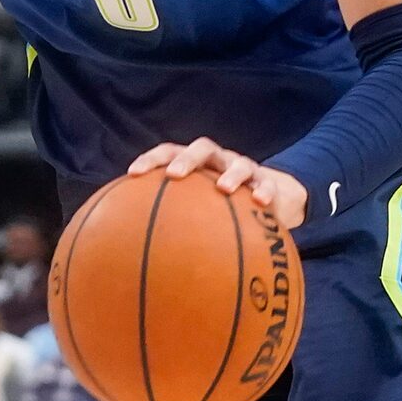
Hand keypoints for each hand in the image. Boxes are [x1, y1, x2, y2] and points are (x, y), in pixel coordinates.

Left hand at [130, 138, 307, 230]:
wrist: (264, 197)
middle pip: (202, 149)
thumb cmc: (218, 206)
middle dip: (187, 159)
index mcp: (196, 163)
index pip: (170, 151)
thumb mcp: (195, 209)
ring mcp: (244, 169)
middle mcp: (219, 160)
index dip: (151, 159)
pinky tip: (261, 202)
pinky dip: (265, 191)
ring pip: (239, 164)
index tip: (133, 173)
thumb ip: (169, 222)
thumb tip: (134, 251)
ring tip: (224, 188)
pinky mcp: (267, 182)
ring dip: (231, 174)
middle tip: (174, 175)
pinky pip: (268, 184)